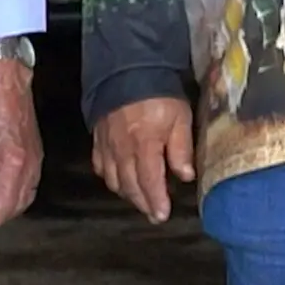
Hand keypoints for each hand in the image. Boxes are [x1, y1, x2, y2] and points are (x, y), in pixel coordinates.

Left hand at [0, 59, 43, 228]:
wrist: (10, 88)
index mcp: (13, 167)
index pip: (7, 205)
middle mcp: (30, 167)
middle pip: (21, 203)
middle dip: (5, 214)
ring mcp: (37, 160)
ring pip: (30, 193)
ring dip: (15, 204)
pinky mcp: (38, 152)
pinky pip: (33, 181)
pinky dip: (22, 191)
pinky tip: (8, 186)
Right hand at [90, 95, 195, 222]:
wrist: (127, 69)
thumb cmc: (160, 94)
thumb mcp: (180, 117)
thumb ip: (181, 148)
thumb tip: (186, 176)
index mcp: (145, 146)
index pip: (150, 182)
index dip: (156, 201)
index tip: (162, 215)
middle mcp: (122, 151)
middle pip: (130, 186)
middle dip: (143, 203)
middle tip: (154, 215)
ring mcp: (107, 146)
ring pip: (114, 180)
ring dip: (127, 193)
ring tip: (140, 200)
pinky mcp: (98, 139)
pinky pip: (100, 166)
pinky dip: (110, 178)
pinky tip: (118, 180)